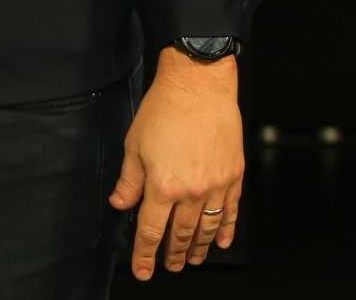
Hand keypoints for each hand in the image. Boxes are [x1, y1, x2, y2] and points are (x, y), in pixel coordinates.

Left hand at [110, 48, 244, 280]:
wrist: (199, 85)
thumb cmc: (164, 109)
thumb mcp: (134, 144)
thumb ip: (129, 180)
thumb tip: (120, 204)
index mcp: (162, 185)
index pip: (151, 230)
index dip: (145, 254)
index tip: (143, 270)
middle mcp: (191, 191)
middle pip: (181, 234)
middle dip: (173, 254)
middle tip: (171, 266)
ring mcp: (216, 185)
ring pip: (207, 227)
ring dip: (199, 247)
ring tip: (194, 259)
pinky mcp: (234, 175)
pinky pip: (231, 211)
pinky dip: (226, 229)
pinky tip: (221, 241)